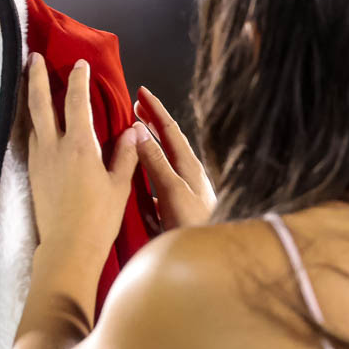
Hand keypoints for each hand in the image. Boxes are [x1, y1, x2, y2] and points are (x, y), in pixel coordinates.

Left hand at [24, 53, 143, 261]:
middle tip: (34, 57)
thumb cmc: (99, 219)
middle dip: (36, 77)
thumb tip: (134, 130)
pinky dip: (33, 122)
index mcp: (80, 146)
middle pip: (40, 102)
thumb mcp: (119, 186)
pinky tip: (37, 122)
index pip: (77, 102)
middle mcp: (54, 147)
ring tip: (31, 82)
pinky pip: (31, 138)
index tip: (80, 64)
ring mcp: (39, 159)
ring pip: (32, 120)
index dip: (78, 80)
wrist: (67, 248)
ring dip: (31, 97)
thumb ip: (126, 155)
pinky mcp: (32, 172)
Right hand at [133, 85, 215, 228]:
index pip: (170, 128)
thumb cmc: (195, 225)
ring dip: (150, 145)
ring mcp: (186, 191)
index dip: (155, 109)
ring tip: (136, 136)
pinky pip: (161, 180)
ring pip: (166, 160)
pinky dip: (149, 169)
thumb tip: (140, 130)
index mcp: (189, 166)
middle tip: (136, 107)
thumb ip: (156, 161)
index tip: (141, 91)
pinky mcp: (181, 207)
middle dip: (153, 122)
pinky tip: (142, 178)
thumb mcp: (172, 191)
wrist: (213, 257)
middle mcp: (189, 175)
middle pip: (170, 140)